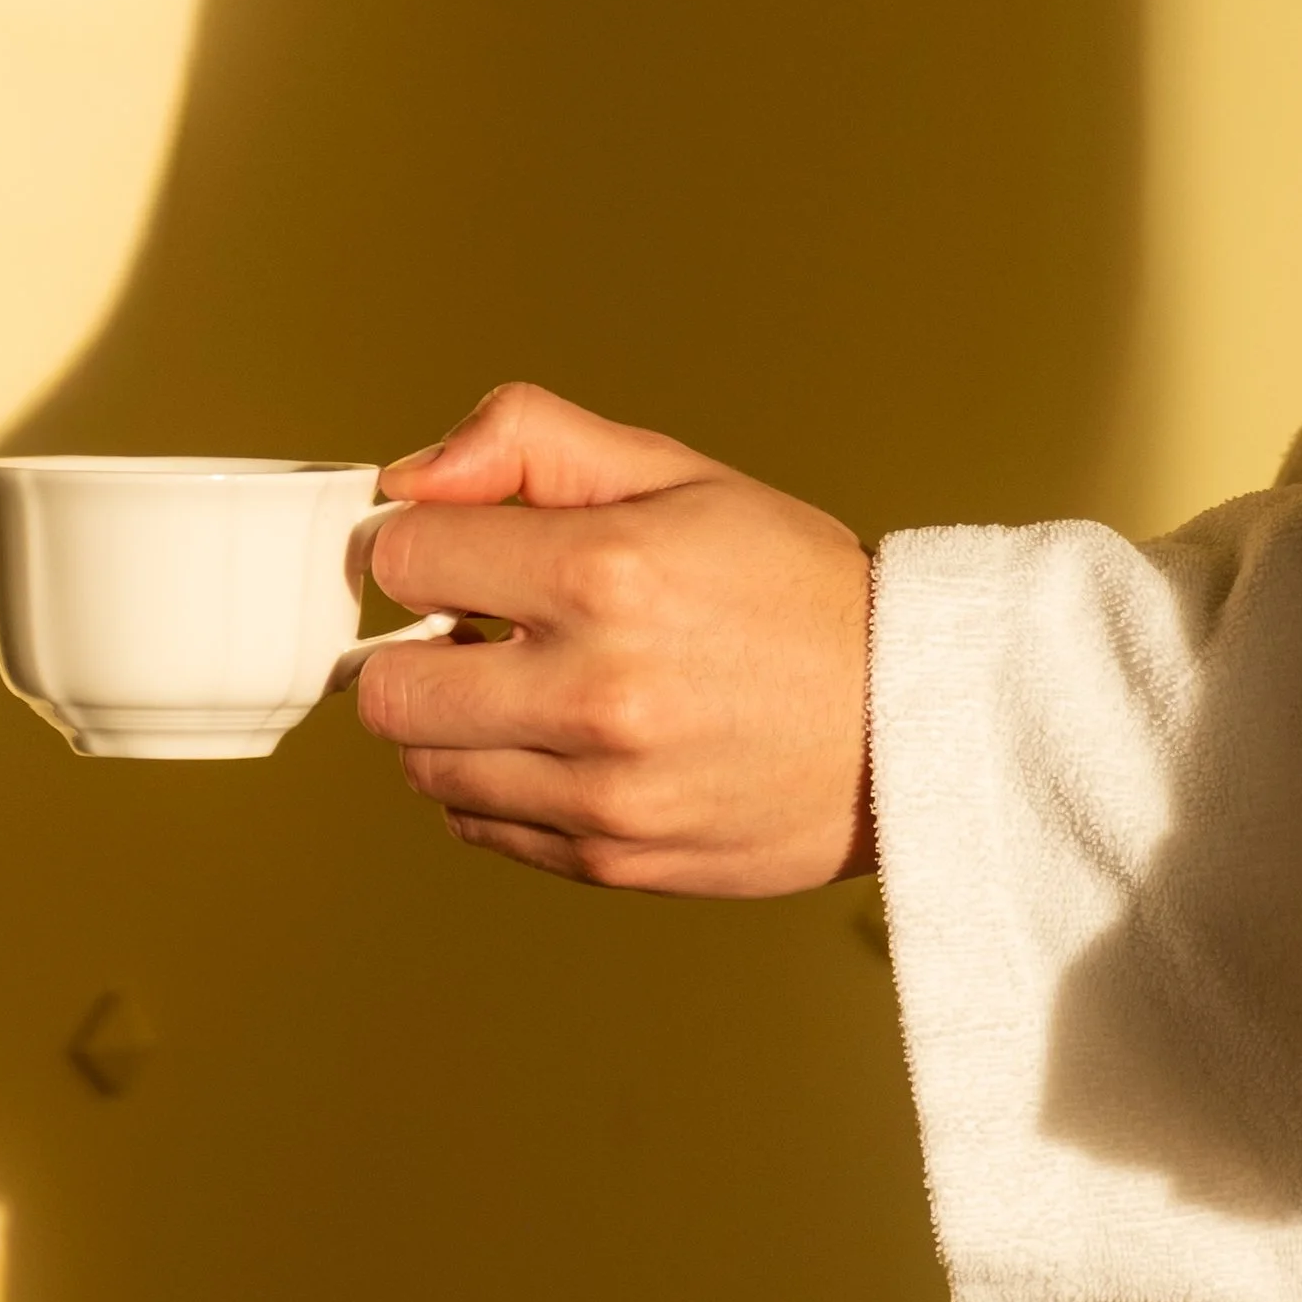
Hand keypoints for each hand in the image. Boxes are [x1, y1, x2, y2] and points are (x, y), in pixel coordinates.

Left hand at [356, 386, 873, 898]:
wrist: (917, 719)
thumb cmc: (795, 587)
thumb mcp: (677, 473)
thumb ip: (531, 442)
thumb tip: (410, 478)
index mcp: (606, 571)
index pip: (400, 559)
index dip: (415, 547)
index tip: (451, 554)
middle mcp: (596, 691)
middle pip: (384, 688)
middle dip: (409, 648)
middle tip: (470, 628)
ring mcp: (602, 792)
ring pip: (422, 765)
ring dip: (449, 723)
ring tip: (522, 685)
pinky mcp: (613, 860)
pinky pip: (477, 826)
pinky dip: (493, 783)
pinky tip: (556, 744)